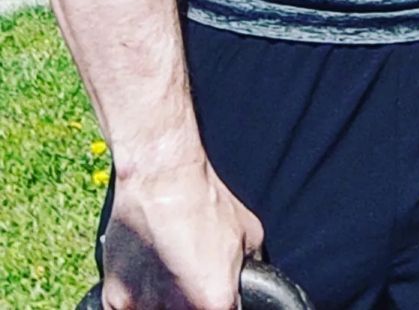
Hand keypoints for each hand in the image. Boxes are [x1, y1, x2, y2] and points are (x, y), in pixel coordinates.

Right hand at [100, 157, 263, 308]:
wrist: (161, 177)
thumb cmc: (205, 199)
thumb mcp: (249, 234)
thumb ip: (247, 268)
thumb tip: (247, 284)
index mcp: (215, 301)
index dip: (222, 304)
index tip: (214, 296)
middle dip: (192, 302)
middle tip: (191, 281)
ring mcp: (142, 307)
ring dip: (163, 301)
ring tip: (167, 273)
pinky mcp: (114, 300)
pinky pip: (129, 309)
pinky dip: (137, 299)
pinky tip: (147, 275)